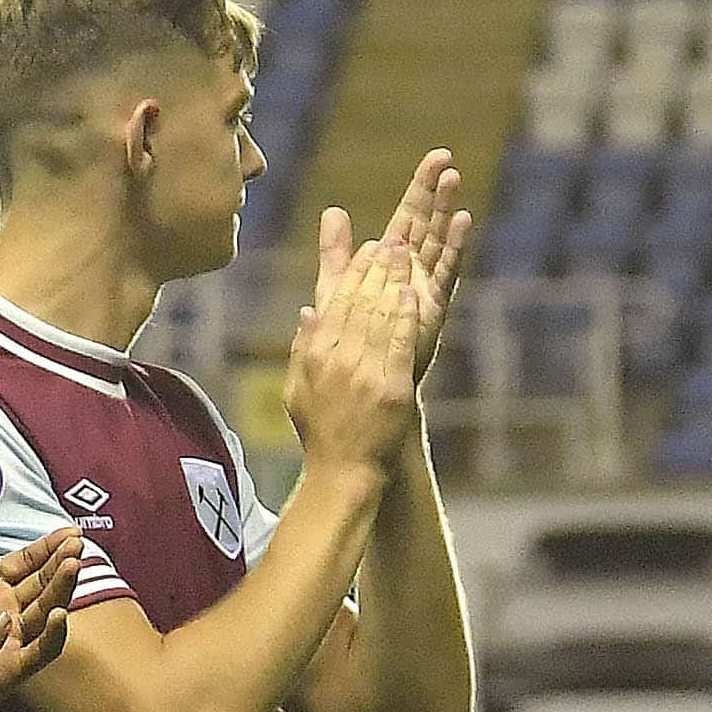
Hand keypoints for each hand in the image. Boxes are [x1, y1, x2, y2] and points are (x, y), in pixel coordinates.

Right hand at [282, 216, 435, 471]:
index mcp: (316, 356)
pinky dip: (405, 316)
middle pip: (359, 302)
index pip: (337, 303)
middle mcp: (337, 360)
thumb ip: (303, 348)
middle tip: (393, 239)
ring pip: (380, 316)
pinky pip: (398, 343)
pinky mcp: (391, 388)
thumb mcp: (298, 388)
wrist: (345, 471)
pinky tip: (413, 292)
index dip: (355, 271)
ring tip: (407, 254)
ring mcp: (364, 374)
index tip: (369, 247)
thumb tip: (308, 311)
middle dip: (377, 267)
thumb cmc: (322, 431)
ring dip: (393, 281)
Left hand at [343, 151, 479, 384]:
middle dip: (436, 190)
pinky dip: (453, 245)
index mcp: (392, 260)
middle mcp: (414, 269)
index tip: (437, 155)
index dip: (422, 186)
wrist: (362, 384)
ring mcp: (426, 286)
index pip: (410, 214)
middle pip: (428, 221)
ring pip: (437, 239)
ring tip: (453, 178)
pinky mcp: (432, 305)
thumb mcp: (336, 288)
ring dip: (445, 210)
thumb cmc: (348, 340)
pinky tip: (463, 220)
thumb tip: (333, 210)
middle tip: (447, 157)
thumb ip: (336, 253)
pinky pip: (445, 270)